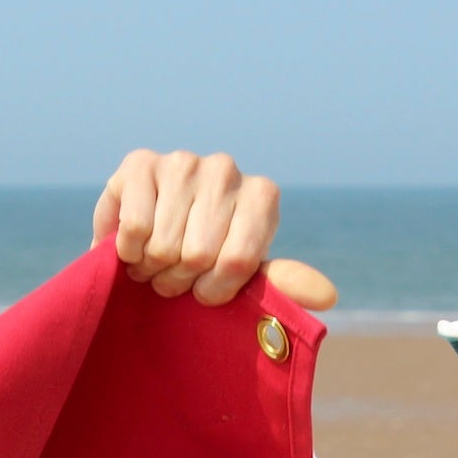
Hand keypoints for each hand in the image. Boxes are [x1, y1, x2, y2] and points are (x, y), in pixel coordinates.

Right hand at [90, 148, 339, 310]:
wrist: (145, 242)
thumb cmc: (201, 262)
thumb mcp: (245, 278)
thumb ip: (282, 284)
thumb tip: (328, 296)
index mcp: (262, 195)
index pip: (238, 262)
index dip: (213, 290)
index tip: (204, 289)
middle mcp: (227, 169)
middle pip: (199, 255)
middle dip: (179, 280)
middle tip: (172, 274)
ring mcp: (184, 161)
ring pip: (165, 245)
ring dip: (152, 267)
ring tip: (152, 260)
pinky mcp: (140, 163)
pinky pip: (136, 228)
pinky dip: (128, 250)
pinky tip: (133, 243)